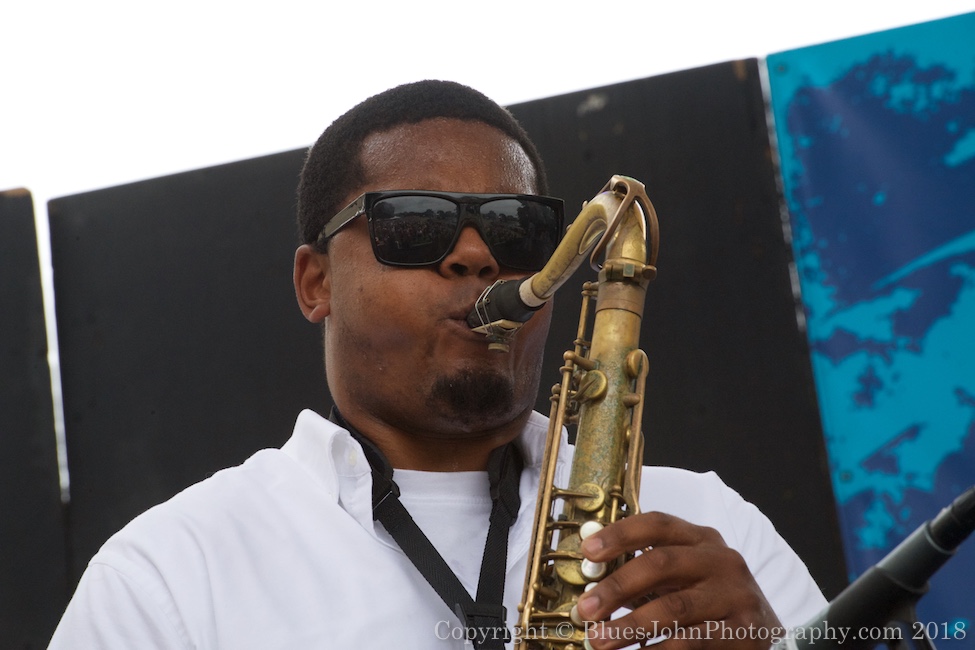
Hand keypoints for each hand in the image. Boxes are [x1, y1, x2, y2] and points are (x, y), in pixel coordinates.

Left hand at [575, 511, 781, 648]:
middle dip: (617, 586)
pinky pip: (692, 641)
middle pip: (661, 563)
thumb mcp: (685, 575)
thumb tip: (592, 576)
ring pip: (674, 607)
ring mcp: (734, 594)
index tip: (588, 551)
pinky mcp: (742, 630)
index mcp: (702, 539)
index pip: (657, 524)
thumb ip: (647, 570)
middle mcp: (721, 560)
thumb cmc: (711, 601)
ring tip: (600, 639)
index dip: (620, 534)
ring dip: (630, 625)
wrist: (766, 635)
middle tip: (586, 609)